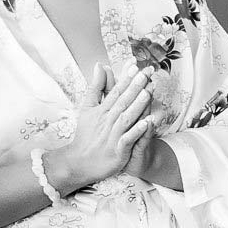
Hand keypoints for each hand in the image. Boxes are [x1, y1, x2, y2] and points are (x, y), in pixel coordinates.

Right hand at [48, 64, 153, 192]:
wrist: (78, 162)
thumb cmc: (86, 135)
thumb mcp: (87, 108)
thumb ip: (96, 87)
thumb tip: (100, 65)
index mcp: (102, 110)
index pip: (115, 91)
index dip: (126, 78)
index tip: (136, 65)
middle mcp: (107, 121)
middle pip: (123, 101)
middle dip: (135, 87)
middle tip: (147, 73)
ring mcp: (112, 135)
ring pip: (126, 118)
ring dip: (137, 106)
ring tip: (148, 93)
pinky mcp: (117, 150)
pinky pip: (128, 139)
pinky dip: (136, 131)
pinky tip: (147, 123)